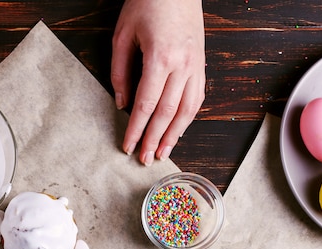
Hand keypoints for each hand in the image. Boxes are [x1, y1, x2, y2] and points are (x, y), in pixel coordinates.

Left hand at [111, 0, 205, 165]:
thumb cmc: (147, 4)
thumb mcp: (122, 35)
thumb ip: (120, 72)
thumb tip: (121, 104)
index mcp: (160, 58)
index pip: (146, 104)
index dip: (136, 129)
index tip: (127, 146)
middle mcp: (182, 65)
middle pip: (167, 113)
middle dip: (154, 139)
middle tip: (145, 160)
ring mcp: (195, 65)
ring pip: (187, 109)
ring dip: (174, 135)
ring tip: (163, 153)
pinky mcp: (201, 64)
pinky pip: (198, 97)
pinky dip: (188, 118)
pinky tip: (179, 130)